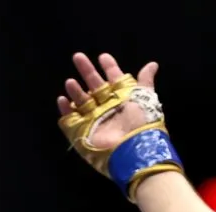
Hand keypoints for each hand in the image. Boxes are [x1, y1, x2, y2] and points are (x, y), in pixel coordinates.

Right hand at [56, 52, 182, 200]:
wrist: (133, 150)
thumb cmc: (142, 124)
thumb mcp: (146, 99)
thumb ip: (145, 81)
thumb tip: (153, 64)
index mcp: (124, 100)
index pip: (115, 79)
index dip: (109, 68)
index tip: (103, 56)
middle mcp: (109, 108)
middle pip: (95, 86)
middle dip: (87, 71)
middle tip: (78, 56)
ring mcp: (95, 120)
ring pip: (82, 100)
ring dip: (76, 90)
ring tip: (71, 82)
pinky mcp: (82, 131)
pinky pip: (70, 119)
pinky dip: (64, 109)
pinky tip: (62, 99)